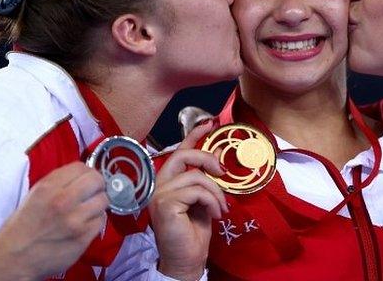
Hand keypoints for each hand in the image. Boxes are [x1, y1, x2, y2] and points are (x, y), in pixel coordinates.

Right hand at [0, 161, 108, 280]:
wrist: (14, 258)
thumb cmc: (23, 227)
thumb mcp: (34, 196)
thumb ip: (58, 183)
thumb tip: (82, 175)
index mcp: (47, 188)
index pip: (80, 167)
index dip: (86, 172)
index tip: (86, 178)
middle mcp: (62, 201)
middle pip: (96, 180)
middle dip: (97, 185)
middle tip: (93, 192)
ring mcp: (75, 220)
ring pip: (103, 200)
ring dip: (98, 204)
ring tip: (89, 210)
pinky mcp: (83, 238)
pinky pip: (101, 221)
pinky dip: (96, 221)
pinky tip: (86, 224)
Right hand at [150, 121, 226, 280]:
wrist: (187, 260)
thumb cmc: (193, 233)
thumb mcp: (204, 200)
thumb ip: (205, 179)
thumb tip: (218, 155)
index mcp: (167, 182)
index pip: (179, 152)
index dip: (193, 135)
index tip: (210, 123)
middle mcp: (159, 185)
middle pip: (184, 156)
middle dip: (207, 159)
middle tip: (223, 173)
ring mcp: (159, 195)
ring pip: (196, 177)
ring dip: (216, 193)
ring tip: (220, 208)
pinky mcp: (165, 204)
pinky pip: (196, 191)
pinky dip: (212, 201)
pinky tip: (215, 214)